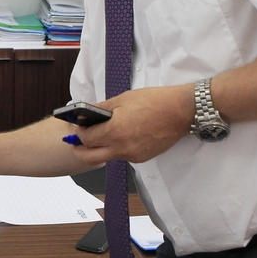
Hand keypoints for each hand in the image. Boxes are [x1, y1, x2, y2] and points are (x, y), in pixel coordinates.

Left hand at [70, 84, 194, 164]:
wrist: (180, 111)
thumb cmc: (154, 101)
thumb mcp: (123, 99)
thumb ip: (102, 109)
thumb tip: (86, 114)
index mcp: (115, 131)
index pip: (86, 139)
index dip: (78, 133)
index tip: (77, 127)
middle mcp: (122, 148)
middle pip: (91, 157)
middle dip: (80, 150)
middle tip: (76, 143)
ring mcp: (133, 155)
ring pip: (108, 157)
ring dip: (100, 149)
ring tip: (100, 135)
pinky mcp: (142, 158)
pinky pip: (123, 156)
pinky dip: (117, 148)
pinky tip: (121, 135)